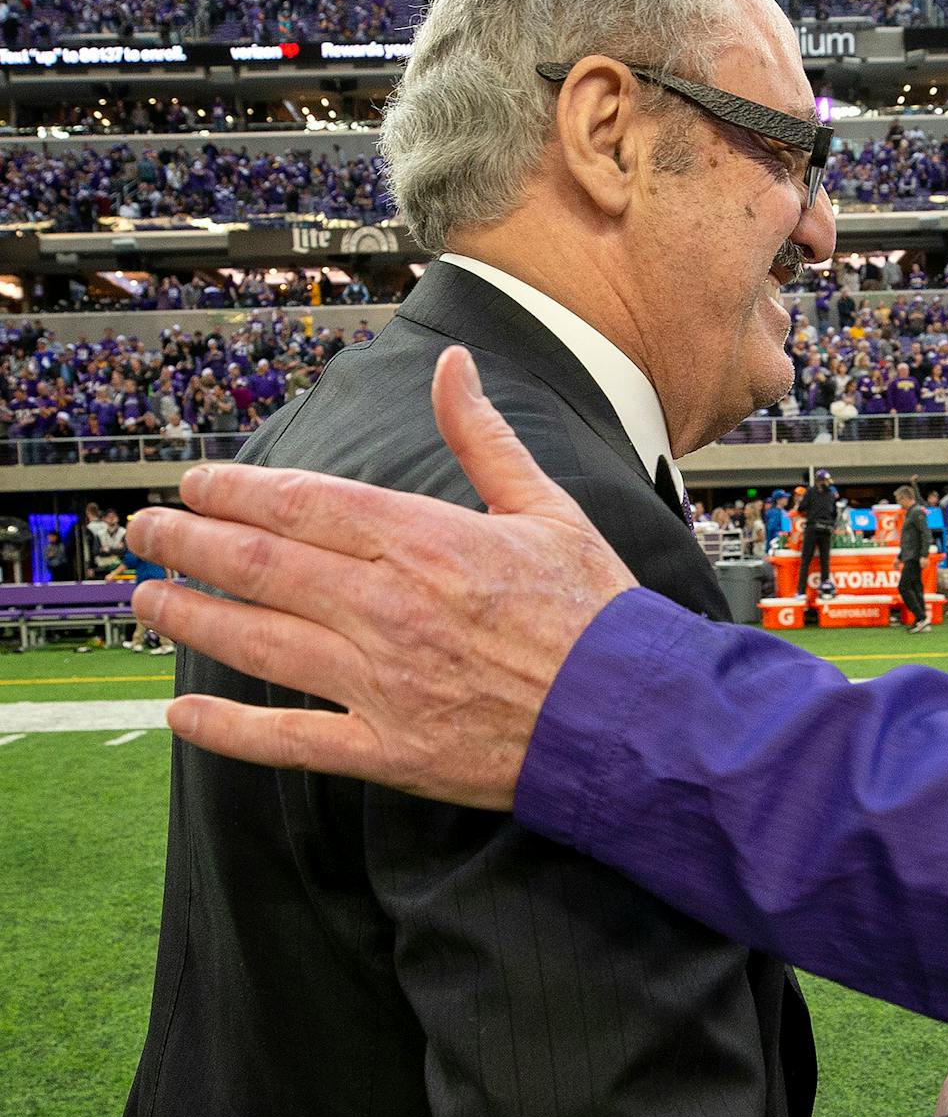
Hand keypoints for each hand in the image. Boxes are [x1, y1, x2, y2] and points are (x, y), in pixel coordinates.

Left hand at [125, 347, 635, 808]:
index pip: (301, 504)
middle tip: (144, 531)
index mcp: (425, 541)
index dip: (233, 491)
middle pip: (259, 564)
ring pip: (255, 643)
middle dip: (187, 543)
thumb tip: (454, 367)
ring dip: (188, 618)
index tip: (197, 485)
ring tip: (146, 600)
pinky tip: (183, 717)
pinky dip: (228, 731)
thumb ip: (484, 438)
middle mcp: (389, 607)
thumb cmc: (598, 614)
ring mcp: (382, 682)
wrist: (634, 715)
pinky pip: (288, 739)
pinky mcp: (390, 750)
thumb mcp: (549, 508)